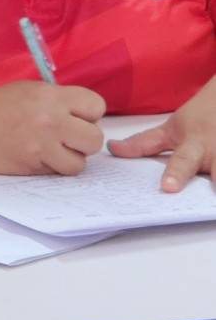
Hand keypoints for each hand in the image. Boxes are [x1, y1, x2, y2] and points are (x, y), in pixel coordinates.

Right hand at [0, 82, 106, 174]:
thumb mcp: (29, 91)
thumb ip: (59, 101)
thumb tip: (85, 117)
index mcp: (51, 96)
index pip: (96, 106)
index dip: (88, 115)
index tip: (74, 118)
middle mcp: (51, 119)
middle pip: (95, 138)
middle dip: (84, 141)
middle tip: (66, 138)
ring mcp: (42, 144)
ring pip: (80, 162)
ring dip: (69, 159)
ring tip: (51, 150)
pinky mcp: (32, 164)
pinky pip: (58, 172)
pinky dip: (52, 168)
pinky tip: (37, 157)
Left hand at [109, 77, 215, 191]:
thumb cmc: (202, 117)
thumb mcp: (172, 128)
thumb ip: (144, 143)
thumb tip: (112, 150)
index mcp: (194, 144)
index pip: (182, 161)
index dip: (175, 174)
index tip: (168, 188)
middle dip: (204, 178)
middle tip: (191, 189)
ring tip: (214, 202)